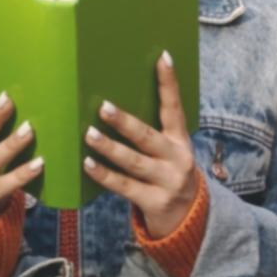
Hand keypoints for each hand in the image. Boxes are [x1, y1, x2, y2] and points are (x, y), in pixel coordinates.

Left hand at [83, 51, 199, 237]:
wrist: (188, 219)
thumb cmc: (167, 174)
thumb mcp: (168, 151)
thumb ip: (149, 133)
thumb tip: (112, 105)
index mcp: (180, 140)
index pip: (174, 107)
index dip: (169, 82)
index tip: (162, 57)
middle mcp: (176, 158)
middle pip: (148, 137)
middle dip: (125, 122)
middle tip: (103, 107)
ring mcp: (167, 181)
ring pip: (134, 162)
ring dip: (110, 148)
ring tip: (89, 134)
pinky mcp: (154, 201)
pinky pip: (125, 186)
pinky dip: (105, 175)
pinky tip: (87, 164)